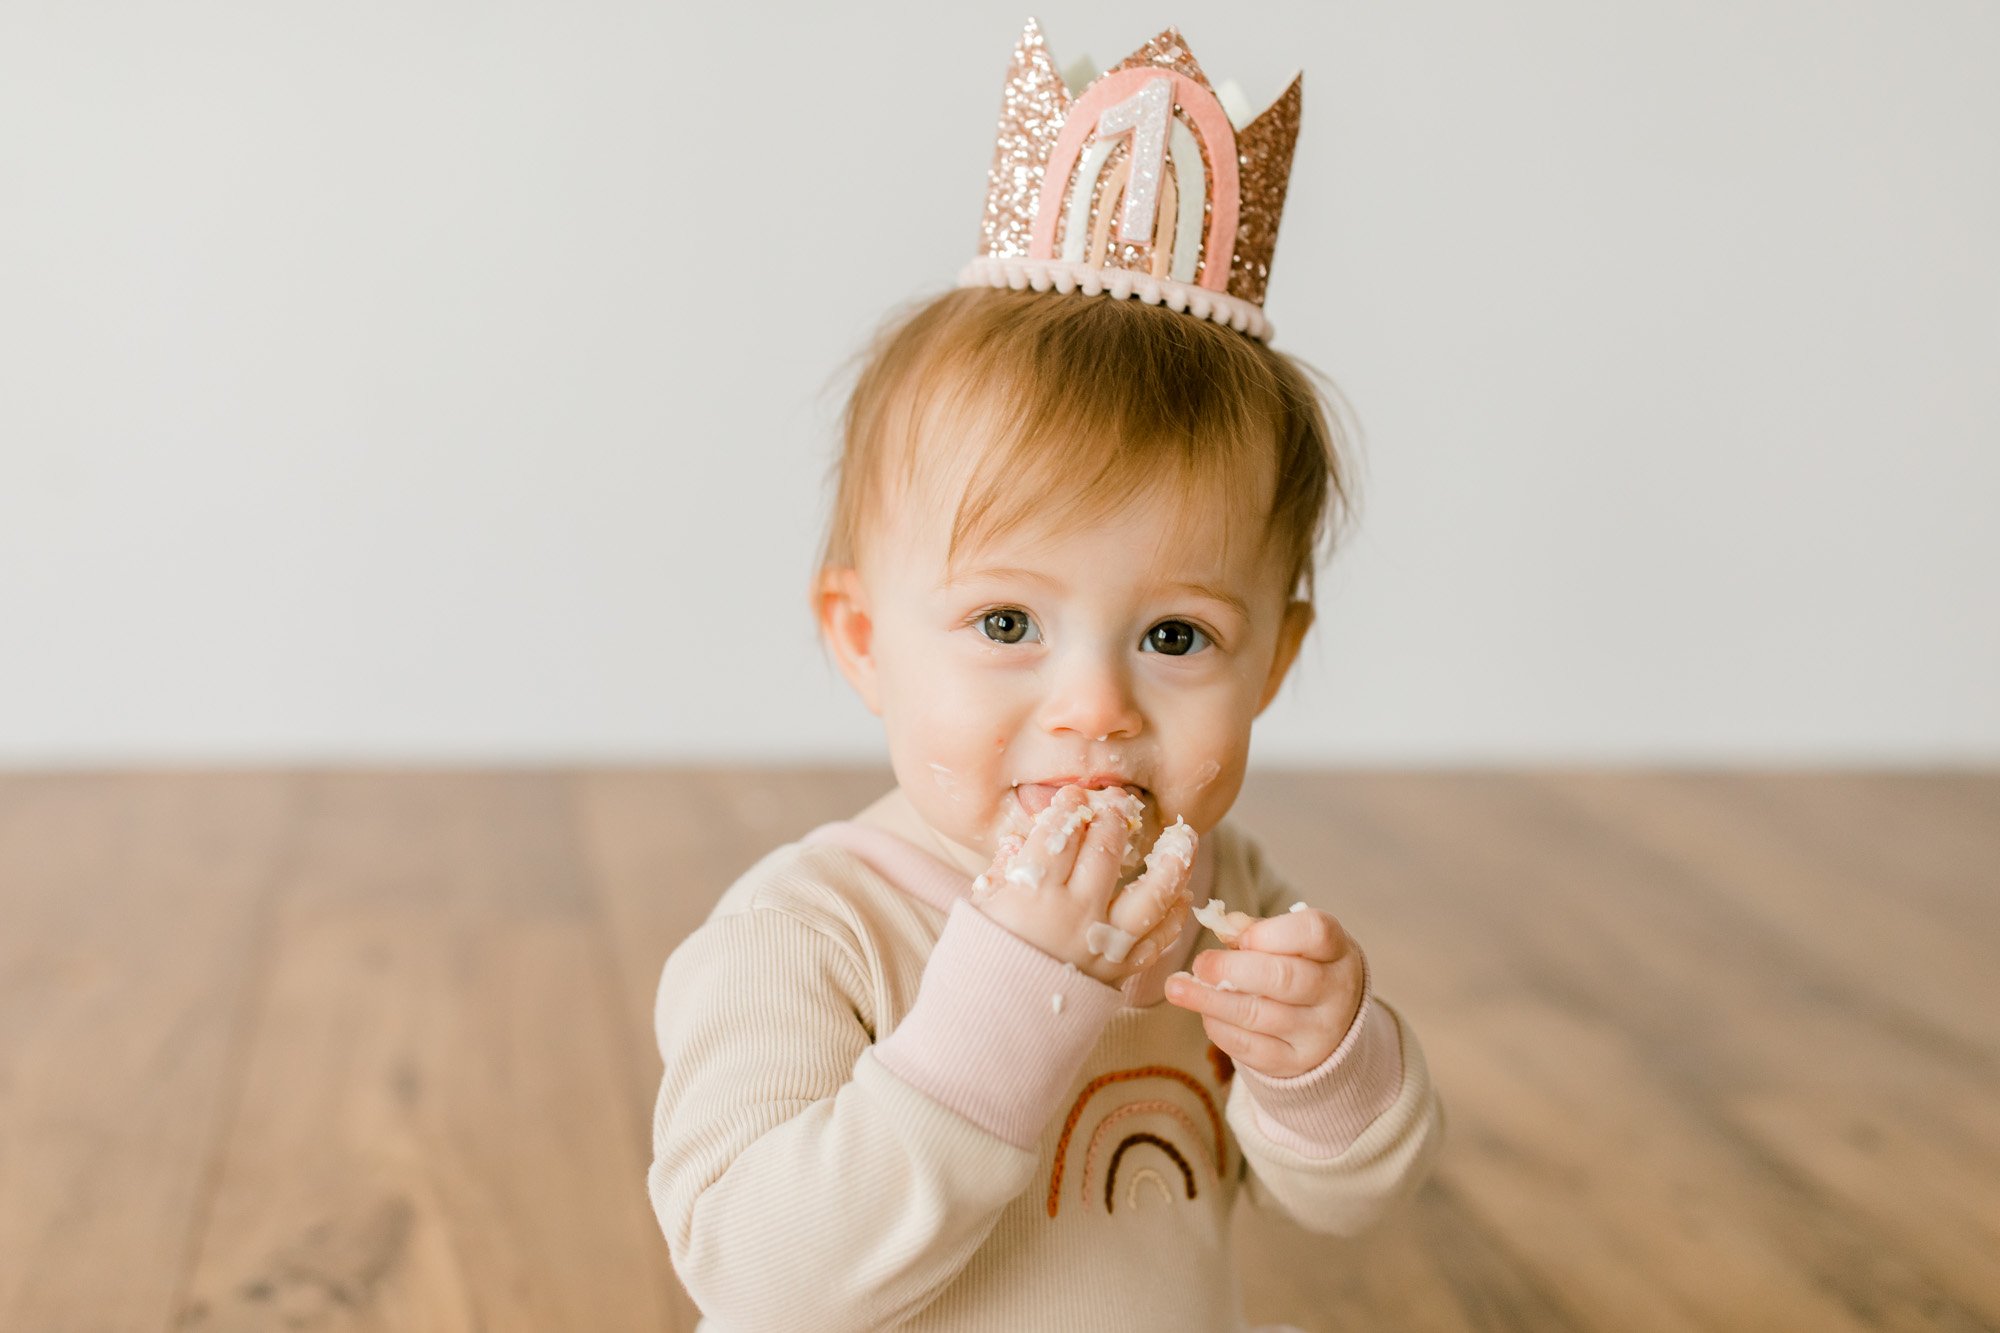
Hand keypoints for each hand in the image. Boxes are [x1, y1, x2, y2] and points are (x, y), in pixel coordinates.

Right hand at [971, 784, 1195, 986]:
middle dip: (1114, 818)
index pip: (1060, 834)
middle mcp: (1073, 915)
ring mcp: (1102, 945)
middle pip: (1105, 851)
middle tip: (1119, 803)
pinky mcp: (1118, 974)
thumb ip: (1005, 872)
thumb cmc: (976, 969)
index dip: (1069, 807)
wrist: (987, 1037)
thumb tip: (1020, 839)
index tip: (1075, 795)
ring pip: (1151, 893)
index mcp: (1031, 895)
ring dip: (1172, 861)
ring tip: (1183, 839)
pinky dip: (1174, 916)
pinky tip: (1181, 895)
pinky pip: (1158, 940)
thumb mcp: (980, 912)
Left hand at [1164, 906, 1364, 1078]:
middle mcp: (1336, 992)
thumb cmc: (1304, 969)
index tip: (1240, 938)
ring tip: (1177, 988)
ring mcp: (1318, 1032)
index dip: (1272, 933)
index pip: (1314, 933)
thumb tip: (1222, 925)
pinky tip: (1204, 1012)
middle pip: (1283, 978)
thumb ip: (1258, 931)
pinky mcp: (1295, 1062)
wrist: (1332, 1025)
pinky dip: (1219, 1027)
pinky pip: (1249, 1047)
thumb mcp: (1294, 943)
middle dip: (1230, 969)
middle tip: (1199, 963)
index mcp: (1337, 951)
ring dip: (1210, 1000)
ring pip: (1258, 1015)